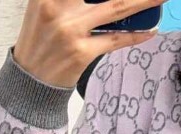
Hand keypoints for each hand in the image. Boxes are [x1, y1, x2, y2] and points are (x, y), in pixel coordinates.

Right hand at [13, 0, 166, 89]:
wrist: (29, 79)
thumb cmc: (40, 39)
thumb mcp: (44, 7)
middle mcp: (59, 8)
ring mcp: (72, 31)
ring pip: (116, 8)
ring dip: (144, 1)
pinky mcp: (82, 53)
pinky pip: (115, 41)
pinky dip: (135, 36)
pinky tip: (150, 31)